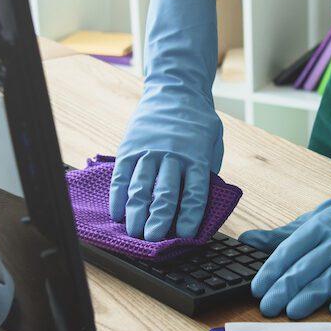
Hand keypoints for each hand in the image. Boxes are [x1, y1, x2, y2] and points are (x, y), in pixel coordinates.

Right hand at [110, 0, 222, 240]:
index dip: (189, 216)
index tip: (184, 236)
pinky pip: (122, 176)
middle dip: (158, 219)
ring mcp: (149, 151)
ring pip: (141, 186)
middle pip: (165, 193)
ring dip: (136, 212)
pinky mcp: (130, 148)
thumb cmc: (197, 123)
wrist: (175, 90)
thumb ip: (206, 172)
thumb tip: (200, 205)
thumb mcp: (212, 144)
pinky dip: (118, 196)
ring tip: (133, 232)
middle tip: (153, 240)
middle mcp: (172, 155)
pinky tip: (117, 213)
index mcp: (197, 157)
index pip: (194, 193)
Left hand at [241, 143, 330, 318]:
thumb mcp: (311, 221)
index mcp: (317, 228)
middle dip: (285, 289)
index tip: (257, 289)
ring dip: (311, 296)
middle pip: (307, 268)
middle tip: (268, 307)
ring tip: (293, 312)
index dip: (272, 271)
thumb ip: (280, 236)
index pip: (289, 251)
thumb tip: (246, 240)